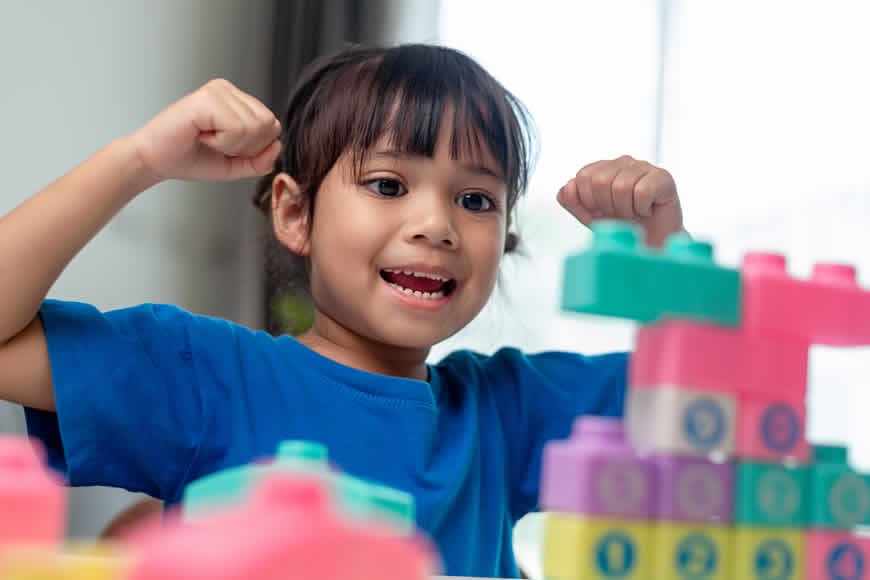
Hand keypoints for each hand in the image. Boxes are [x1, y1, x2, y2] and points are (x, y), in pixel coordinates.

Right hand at [130, 79, 281, 182]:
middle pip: (269, 125)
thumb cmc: (190, 158)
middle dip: (246, 147)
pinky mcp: (207, 99)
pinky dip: (222, 142)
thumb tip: (277, 146)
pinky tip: (202, 135)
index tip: (225, 148)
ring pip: (255, 127)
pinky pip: (237, 128)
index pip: (272, 126)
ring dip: (231, 145)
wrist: (155, 161)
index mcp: (237, 100)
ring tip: (207, 138)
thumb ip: (260, 160)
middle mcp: (229, 90)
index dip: (255, 148)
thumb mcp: (235, 165)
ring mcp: (218, 91)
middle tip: (216, 144)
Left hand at [557, 155, 683, 246]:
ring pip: (621, 186)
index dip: (589, 201)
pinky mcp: (663, 177)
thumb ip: (573, 202)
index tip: (602, 211)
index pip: (583, 176)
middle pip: (600, 180)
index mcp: (603, 168)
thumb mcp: (589, 216)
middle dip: (607, 206)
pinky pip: (642, 191)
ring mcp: (643, 167)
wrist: (650, 243)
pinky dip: (642, 208)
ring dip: (625, 209)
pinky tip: (647, 210)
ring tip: (633, 213)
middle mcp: (623, 162)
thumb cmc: (621, 226)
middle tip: (619, 214)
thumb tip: (567, 187)